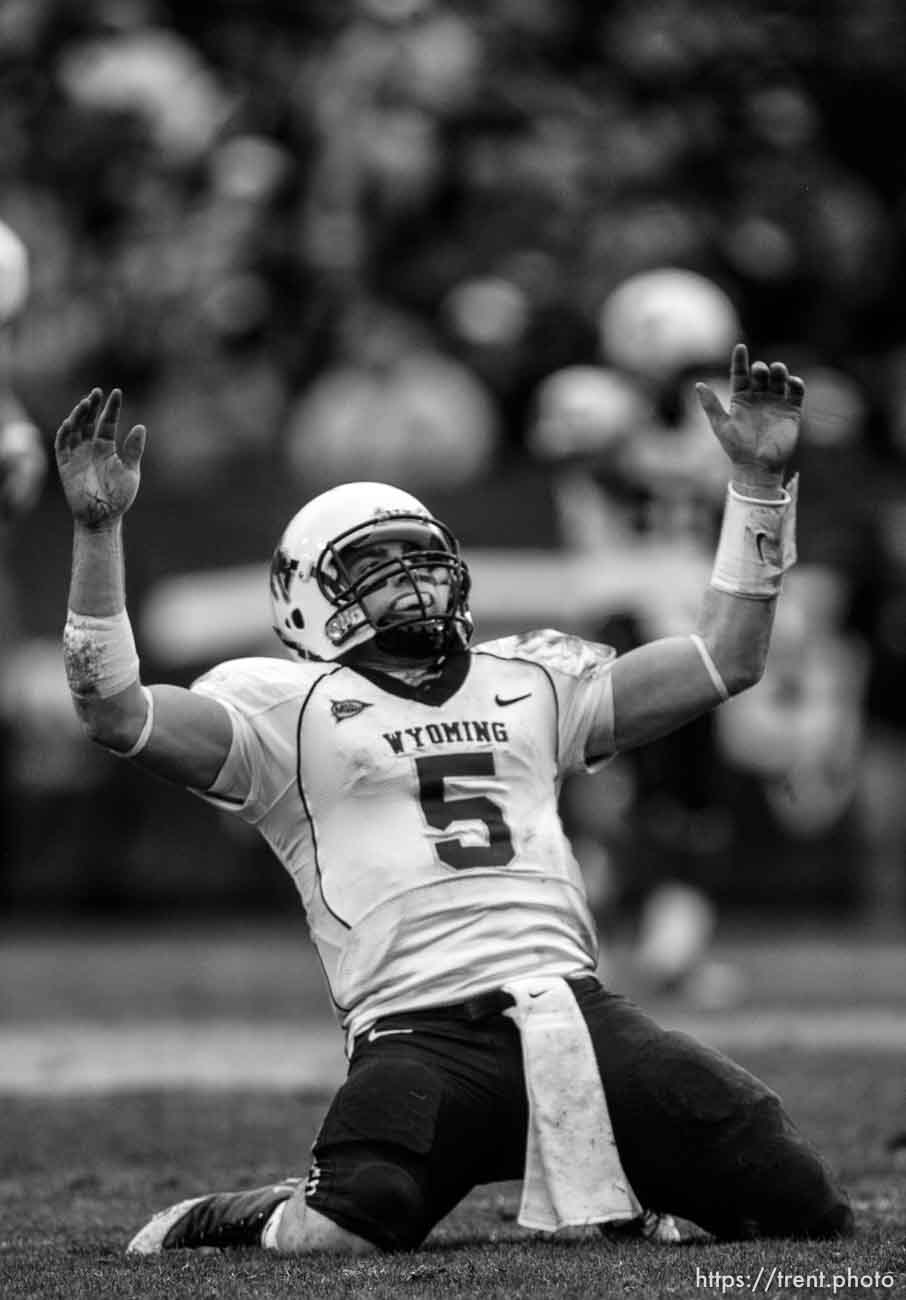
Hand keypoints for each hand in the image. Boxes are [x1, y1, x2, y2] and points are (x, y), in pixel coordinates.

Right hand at [55, 388, 145, 528]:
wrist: (104, 517)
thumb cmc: (119, 497)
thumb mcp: (131, 472)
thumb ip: (134, 450)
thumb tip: (140, 426)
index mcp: (106, 448)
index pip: (107, 422)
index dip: (111, 408)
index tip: (117, 393)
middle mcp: (90, 448)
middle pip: (88, 421)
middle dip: (92, 406)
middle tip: (97, 392)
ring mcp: (77, 455)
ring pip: (74, 429)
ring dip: (78, 415)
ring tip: (86, 403)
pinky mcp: (66, 464)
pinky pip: (62, 445)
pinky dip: (65, 433)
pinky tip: (71, 422)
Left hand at [696, 344, 803, 488]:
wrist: (757, 467)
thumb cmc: (736, 448)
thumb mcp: (721, 426)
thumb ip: (711, 405)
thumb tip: (698, 384)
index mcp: (740, 399)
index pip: (740, 374)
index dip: (740, 360)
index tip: (740, 347)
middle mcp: (758, 398)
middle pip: (761, 375)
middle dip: (761, 368)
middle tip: (760, 370)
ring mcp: (775, 403)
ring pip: (779, 379)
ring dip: (779, 371)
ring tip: (777, 370)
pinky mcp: (791, 411)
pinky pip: (796, 393)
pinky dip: (796, 384)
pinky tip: (791, 382)